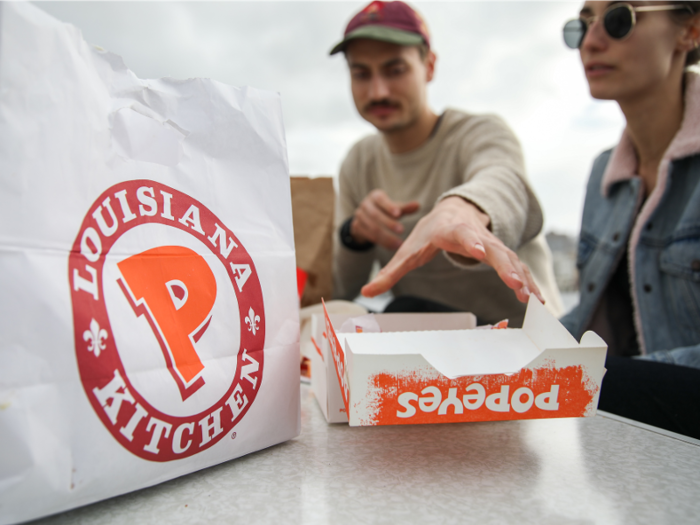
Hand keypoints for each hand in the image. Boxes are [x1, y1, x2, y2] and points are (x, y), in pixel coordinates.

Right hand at [350, 189, 419, 250]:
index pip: (381, 199)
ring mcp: (359, 216)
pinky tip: (391, 247)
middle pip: (375, 215)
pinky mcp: (356, 227)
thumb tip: (417, 205)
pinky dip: (381, 242)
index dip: (389, 206)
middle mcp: (365, 205)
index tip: (399, 214)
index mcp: (375, 196)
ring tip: (399, 244)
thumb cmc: (385, 211)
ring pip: (372, 227)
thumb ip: (404, 208)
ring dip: (386, 237)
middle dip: (388, 223)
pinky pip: (368, 236)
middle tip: (402, 230)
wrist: (365, 218)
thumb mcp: (394, 208)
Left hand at [361, 196, 543, 303]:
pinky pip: (517, 266)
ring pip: (510, 258)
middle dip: (504, 265)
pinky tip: (536, 299)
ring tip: (530, 299)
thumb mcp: (407, 251)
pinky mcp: (501, 253)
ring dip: (521, 277)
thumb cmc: (428, 233)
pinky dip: (528, 280)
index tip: (478, 251)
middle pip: (492, 248)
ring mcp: (491, 242)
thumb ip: (389, 273)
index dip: (470, 242)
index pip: (461, 235)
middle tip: (514, 284)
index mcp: (449, 231)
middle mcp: (475, 234)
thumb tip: (366, 293)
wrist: (453, 211)